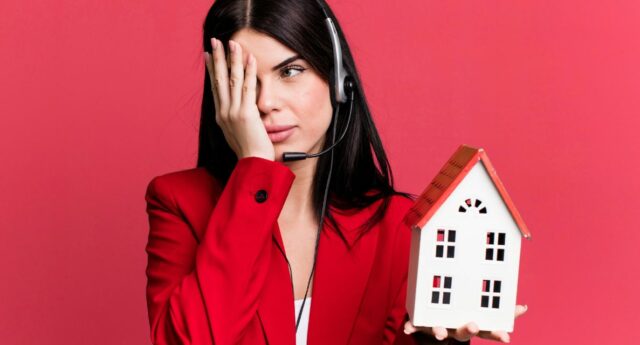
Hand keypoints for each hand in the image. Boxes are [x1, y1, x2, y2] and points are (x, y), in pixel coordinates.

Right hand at [204, 38, 274, 160]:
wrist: (253, 164)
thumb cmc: (248, 152)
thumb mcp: (236, 133)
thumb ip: (234, 119)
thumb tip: (235, 110)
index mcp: (220, 116)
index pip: (215, 87)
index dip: (212, 69)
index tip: (208, 55)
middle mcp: (224, 112)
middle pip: (219, 79)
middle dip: (217, 58)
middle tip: (214, 41)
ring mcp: (234, 112)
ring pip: (232, 80)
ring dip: (233, 59)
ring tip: (232, 43)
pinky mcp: (246, 114)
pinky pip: (248, 87)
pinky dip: (249, 71)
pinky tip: (250, 58)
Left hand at [403, 304, 527, 342]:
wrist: (433, 327)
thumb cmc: (461, 317)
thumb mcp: (482, 313)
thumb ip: (502, 311)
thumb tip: (523, 308)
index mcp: (472, 325)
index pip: (488, 332)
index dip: (497, 334)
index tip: (507, 337)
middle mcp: (457, 329)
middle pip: (464, 332)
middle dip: (468, 329)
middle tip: (473, 325)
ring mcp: (441, 328)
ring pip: (441, 331)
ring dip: (440, 331)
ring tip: (439, 332)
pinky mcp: (423, 326)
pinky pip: (417, 327)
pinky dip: (412, 327)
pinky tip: (407, 329)